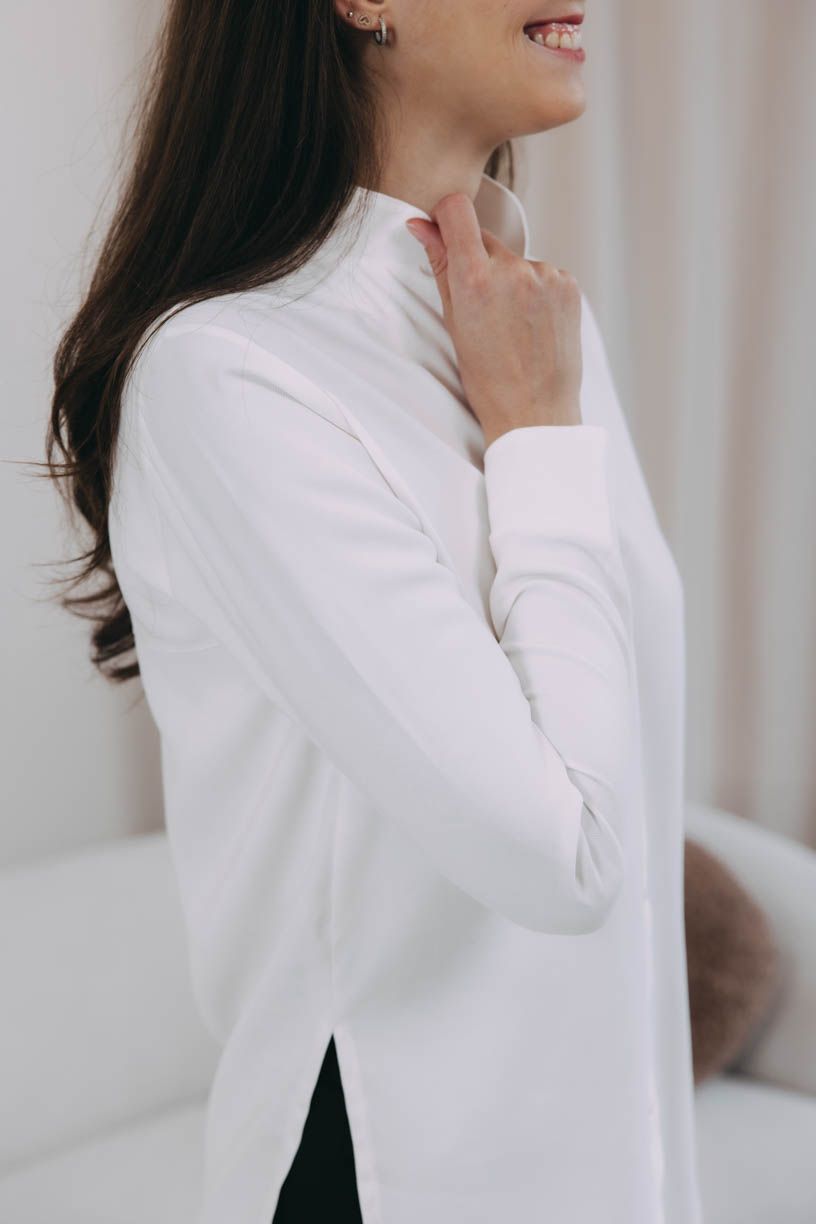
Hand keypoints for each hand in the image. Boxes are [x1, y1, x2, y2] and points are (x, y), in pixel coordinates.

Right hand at [406, 192, 582, 444]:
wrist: (535, 411)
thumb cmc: (488, 378)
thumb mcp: (454, 322)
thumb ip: (441, 266)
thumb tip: (421, 226)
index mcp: (476, 280)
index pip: (457, 211)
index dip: (446, 217)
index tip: (445, 232)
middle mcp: (513, 270)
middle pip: (486, 240)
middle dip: (479, 264)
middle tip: (483, 309)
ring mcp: (545, 275)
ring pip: (516, 260)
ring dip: (510, 280)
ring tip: (512, 324)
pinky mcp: (568, 284)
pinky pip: (542, 273)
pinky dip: (535, 291)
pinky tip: (533, 323)